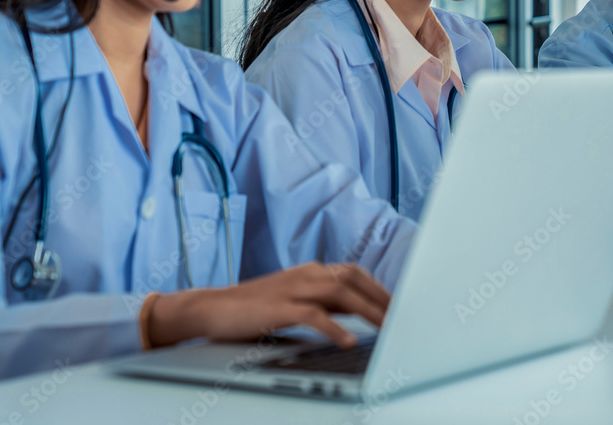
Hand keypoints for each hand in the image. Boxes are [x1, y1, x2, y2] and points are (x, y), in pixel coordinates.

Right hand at [147, 262, 390, 348]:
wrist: (211, 307)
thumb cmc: (253, 308)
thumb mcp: (294, 300)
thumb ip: (323, 303)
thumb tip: (356, 314)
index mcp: (311, 271)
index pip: (355, 273)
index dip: (379, 288)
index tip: (398, 305)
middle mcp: (306, 274)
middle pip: (354, 279)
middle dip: (381, 297)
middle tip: (401, 318)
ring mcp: (292, 288)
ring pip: (340, 293)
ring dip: (368, 310)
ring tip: (387, 328)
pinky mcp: (278, 307)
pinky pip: (313, 315)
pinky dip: (334, 328)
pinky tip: (349, 341)